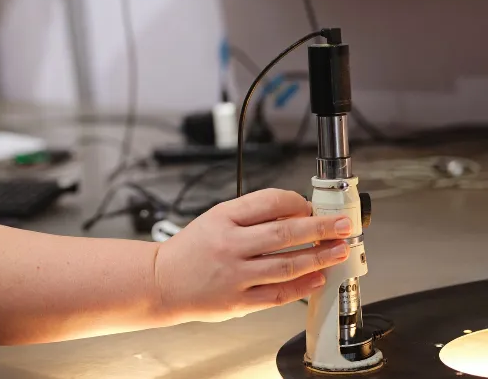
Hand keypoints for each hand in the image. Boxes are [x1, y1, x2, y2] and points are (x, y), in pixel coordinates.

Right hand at [154, 189, 352, 322]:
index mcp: (223, 217)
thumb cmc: (191, 249)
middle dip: (320, 228)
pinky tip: (317, 278)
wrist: (162, 281)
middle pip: (284, 232)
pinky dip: (302, 286)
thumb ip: (250, 217)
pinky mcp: (239, 301)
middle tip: (341, 226)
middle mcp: (229, 244)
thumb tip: (293, 215)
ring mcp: (235, 274)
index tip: (311, 206)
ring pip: (287, 265)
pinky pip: (278, 293)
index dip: (297, 202)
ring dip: (318, 257)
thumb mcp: (214, 219)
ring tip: (338, 251)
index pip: (269, 202)